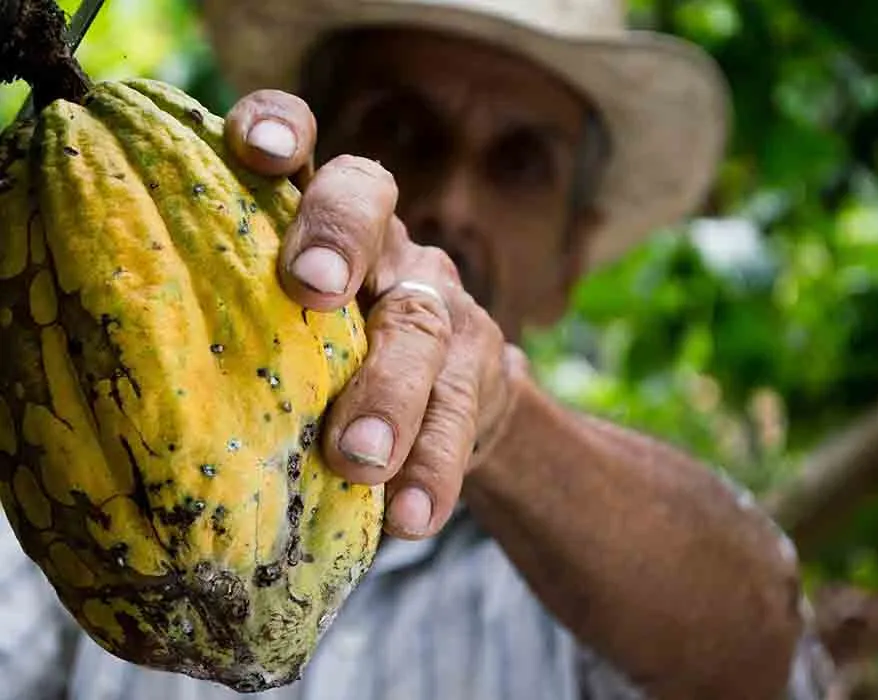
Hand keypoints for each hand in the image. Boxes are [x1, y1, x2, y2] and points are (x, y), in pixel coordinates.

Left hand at [223, 90, 523, 539]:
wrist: (453, 403)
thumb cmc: (333, 364)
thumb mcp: (286, 329)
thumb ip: (237, 328)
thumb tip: (118, 385)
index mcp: (320, 222)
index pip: (305, 147)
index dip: (283, 128)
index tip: (255, 149)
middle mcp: (384, 245)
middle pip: (369, 203)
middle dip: (339, 237)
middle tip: (313, 289)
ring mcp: (439, 303)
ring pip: (421, 324)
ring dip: (390, 391)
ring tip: (358, 459)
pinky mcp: (480, 370)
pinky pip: (462, 414)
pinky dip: (434, 467)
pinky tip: (410, 516)